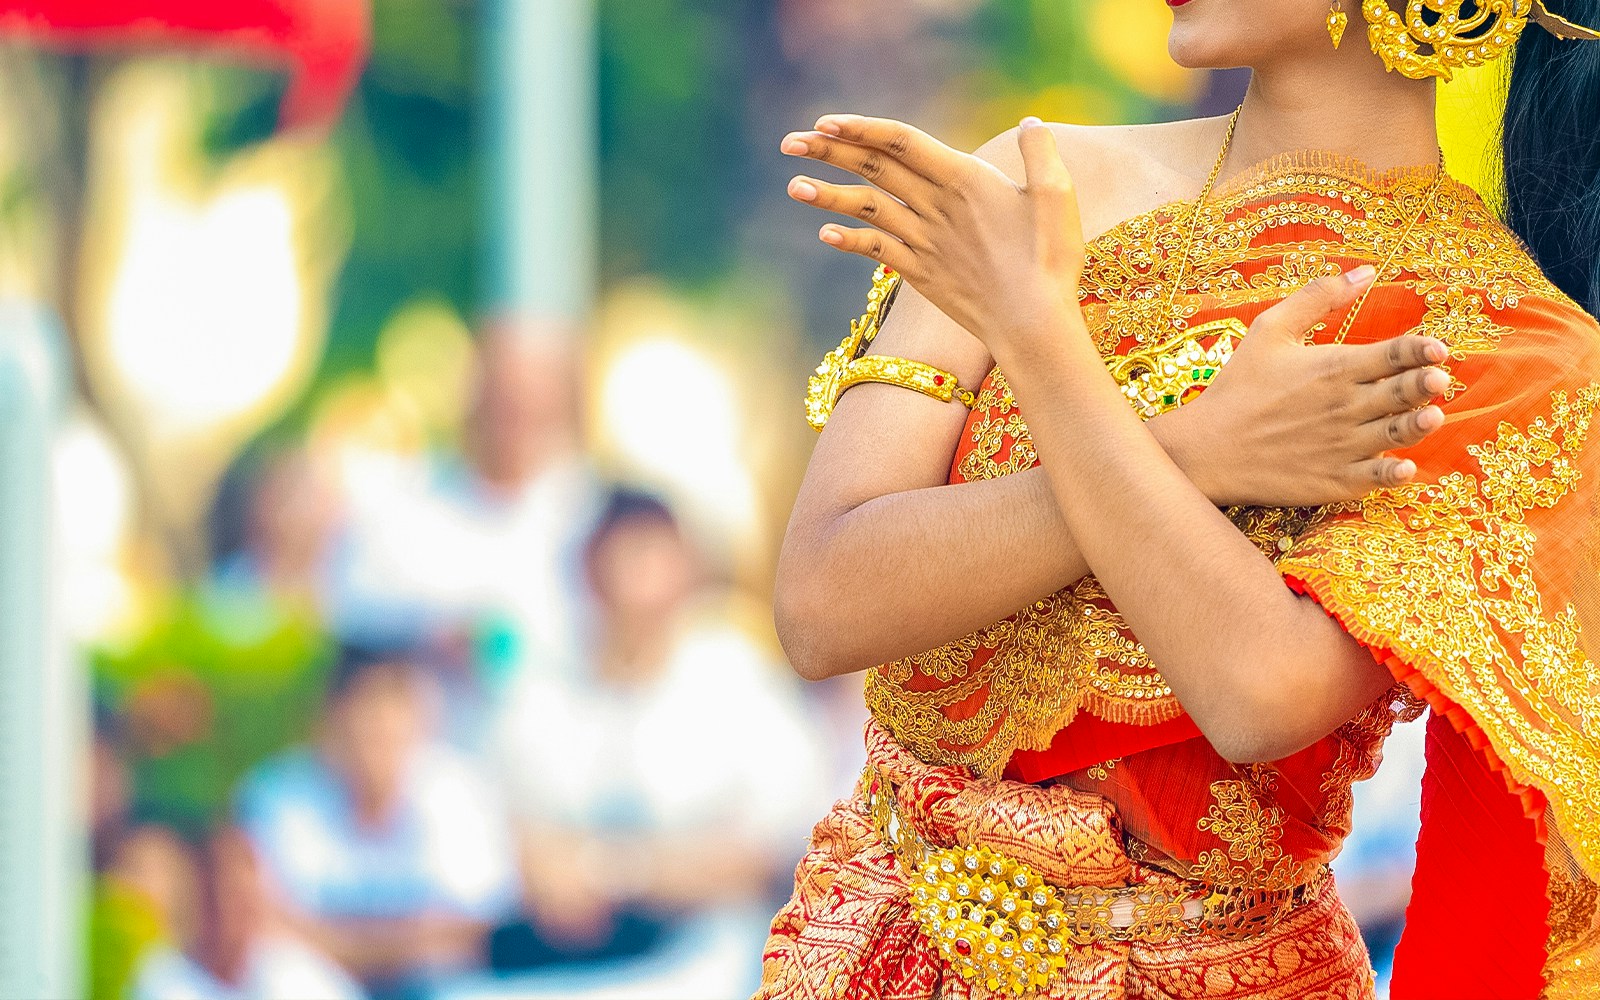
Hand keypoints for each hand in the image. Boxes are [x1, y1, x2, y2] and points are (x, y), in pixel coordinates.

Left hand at [783, 114, 1084, 349]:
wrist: (1033, 325)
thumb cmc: (1052, 261)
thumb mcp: (1058, 197)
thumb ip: (1042, 155)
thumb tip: (1032, 123)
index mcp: (965, 179)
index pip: (902, 141)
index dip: (861, 128)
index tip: (826, 121)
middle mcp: (937, 207)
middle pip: (875, 169)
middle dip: (830, 151)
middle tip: (790, 140)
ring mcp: (925, 242)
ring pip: (867, 209)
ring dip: (828, 195)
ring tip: (792, 185)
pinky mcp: (921, 273)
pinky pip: (878, 252)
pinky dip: (850, 241)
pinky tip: (824, 234)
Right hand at [1172, 268, 1449, 506]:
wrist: (1206, 449)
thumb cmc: (1238, 387)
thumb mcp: (1269, 330)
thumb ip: (1318, 297)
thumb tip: (1364, 271)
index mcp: (1333, 367)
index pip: (1393, 354)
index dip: (1422, 348)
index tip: (1438, 348)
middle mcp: (1344, 406)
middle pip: (1402, 392)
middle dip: (1427, 383)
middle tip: (1440, 379)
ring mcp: (1342, 445)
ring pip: (1397, 433)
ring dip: (1421, 423)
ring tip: (1434, 416)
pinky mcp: (1334, 479)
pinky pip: (1375, 477)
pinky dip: (1394, 472)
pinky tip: (1407, 467)